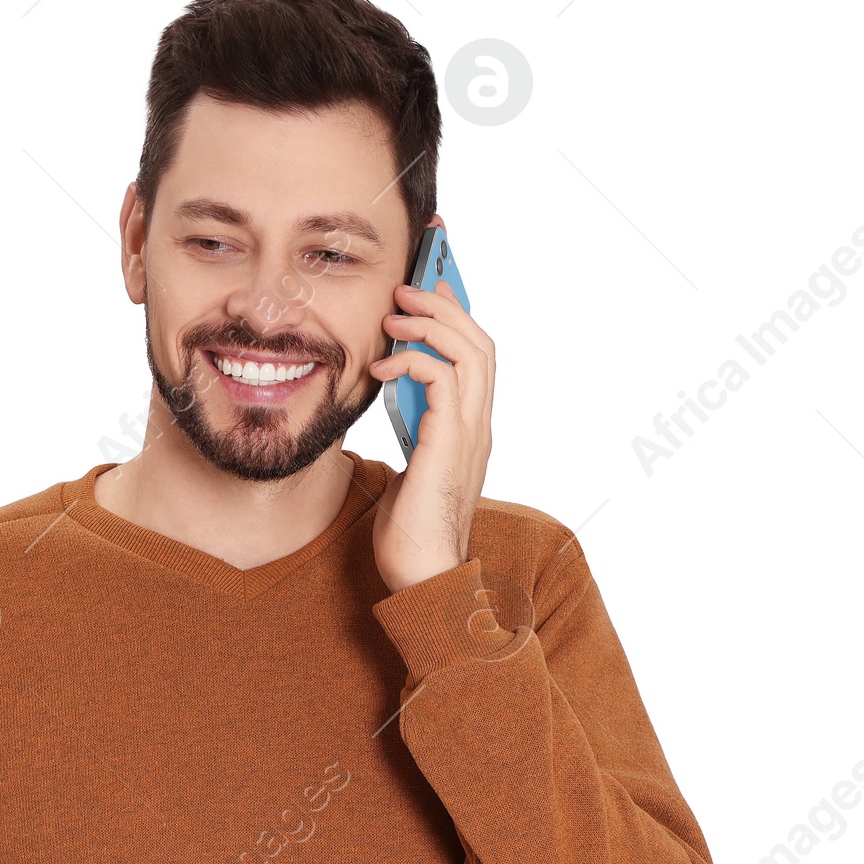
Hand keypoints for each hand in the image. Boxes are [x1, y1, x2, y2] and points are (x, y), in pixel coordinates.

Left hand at [367, 221, 496, 594]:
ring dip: (432, 323)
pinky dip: (414, 360)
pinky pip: (443, 381)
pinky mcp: (449, 446)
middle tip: (409, 285)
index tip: (433, 284)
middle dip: (446, 304)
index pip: (475, 358)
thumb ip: (411, 434)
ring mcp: (470, 436)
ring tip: (395, 312)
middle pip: (481, 343)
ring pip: (471, 353)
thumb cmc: (409, 535)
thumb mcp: (407, 470)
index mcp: (470, 431)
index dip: (458, 316)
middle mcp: (478, 427)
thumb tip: (390, 402)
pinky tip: (382, 365)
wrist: (422, 579)